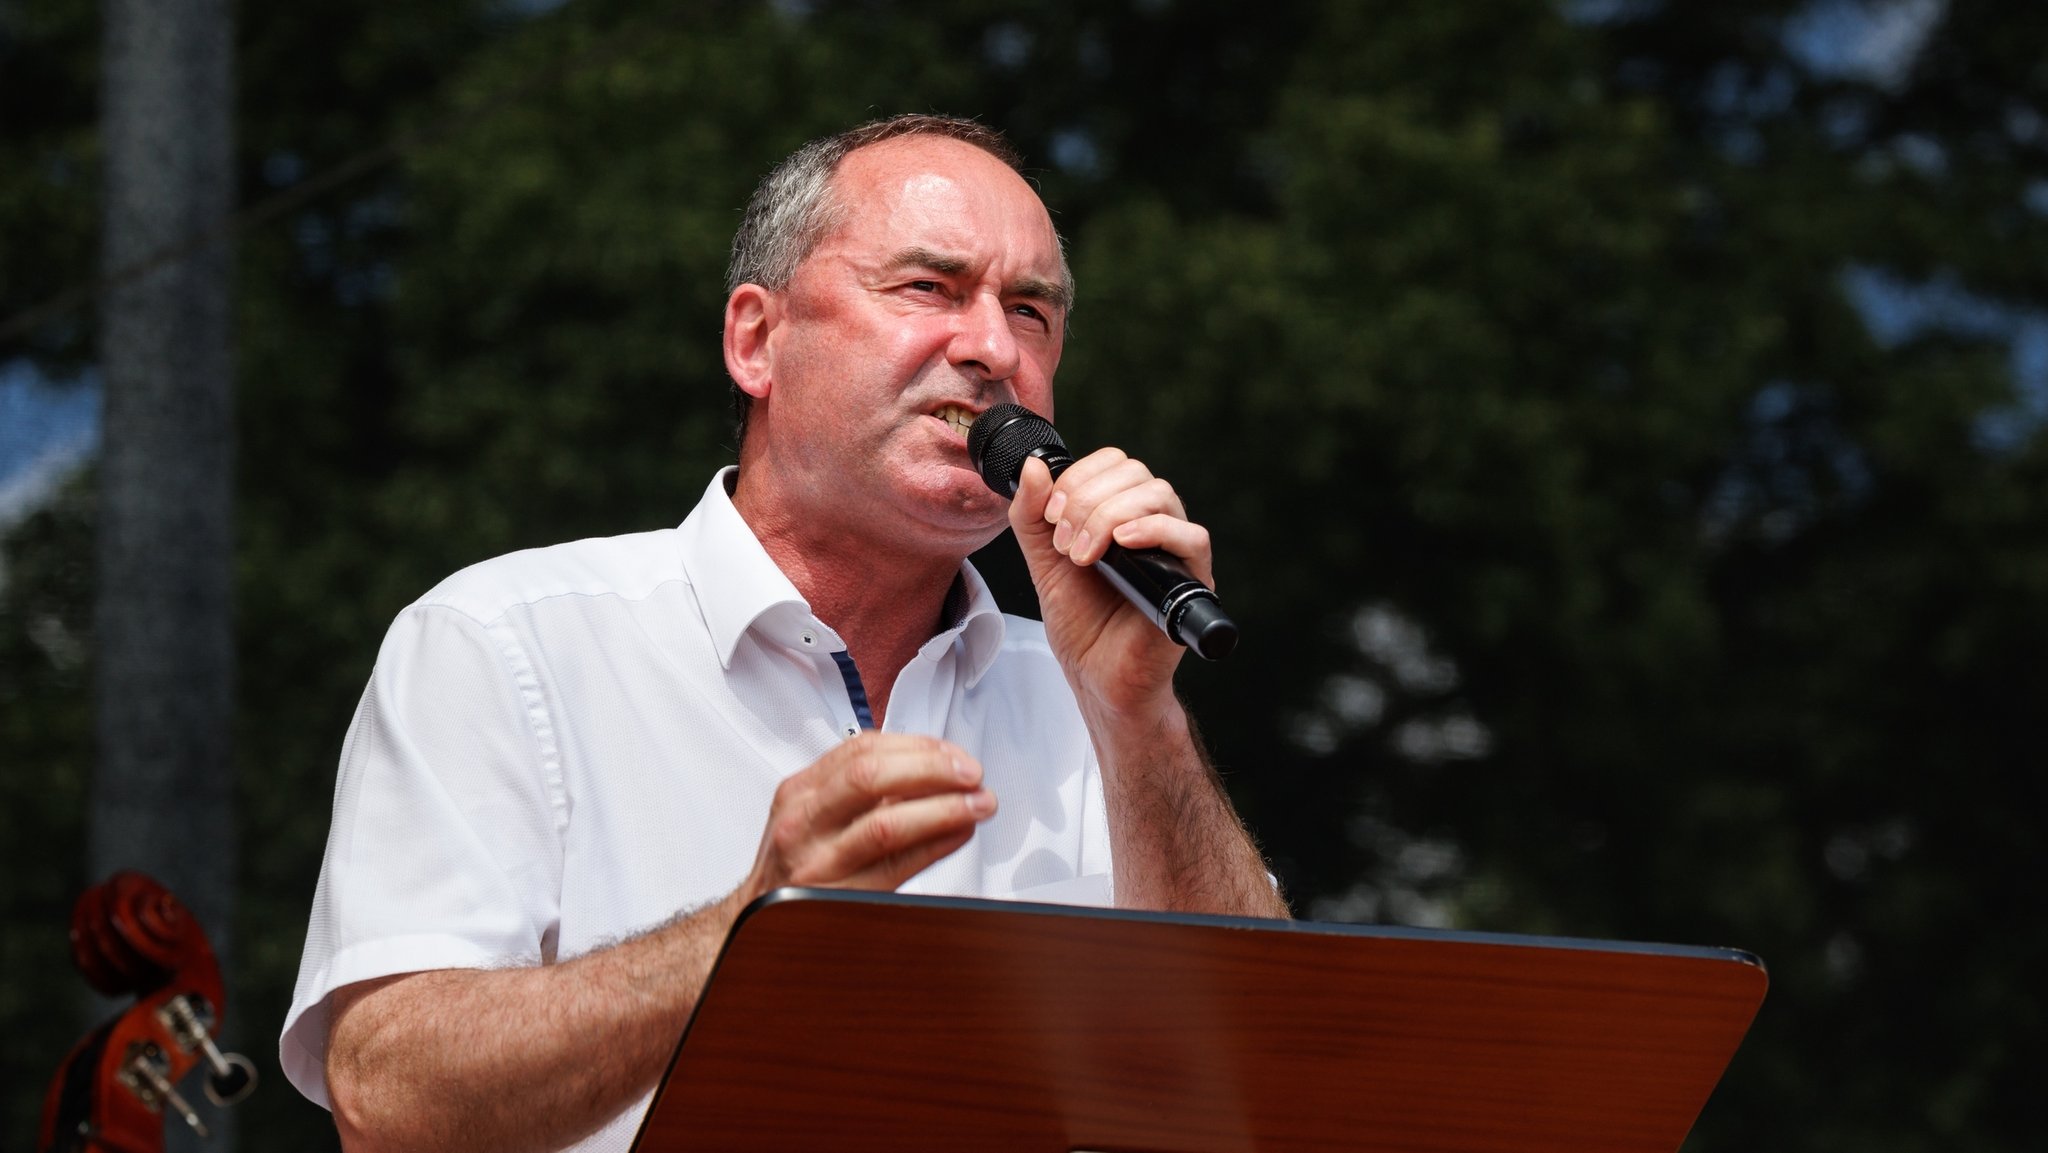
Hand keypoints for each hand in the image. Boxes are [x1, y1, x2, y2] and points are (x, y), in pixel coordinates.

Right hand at [735, 733, 996, 903]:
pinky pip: (894, 866)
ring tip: (979, 804)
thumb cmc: (796, 868)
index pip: (861, 747)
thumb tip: (934, 768)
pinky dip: (935, 844)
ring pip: (885, 823)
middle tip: (971, 773)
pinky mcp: (838, 897)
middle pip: (870, 775)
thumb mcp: (812, 816)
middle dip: (932, 768)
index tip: (952, 752)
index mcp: (800, 792)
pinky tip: (959, 834)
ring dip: (944, 808)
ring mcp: (817, 862)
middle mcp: (803, 821)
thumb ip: (861, 790)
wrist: (753, 925)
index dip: (916, 745)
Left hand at [1008, 449, 1213, 717]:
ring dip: (1109, 516)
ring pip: (1160, 495)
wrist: (1096, 676)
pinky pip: (1192, 536)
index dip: (1080, 477)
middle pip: (1135, 473)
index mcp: (1123, 513)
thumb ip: (1031, 515)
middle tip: (1063, 543)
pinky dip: (1154, 530)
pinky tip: (1121, 545)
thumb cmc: (1081, 622)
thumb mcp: (1043, 561)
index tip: (1051, 515)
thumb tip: (1034, 465)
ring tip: (1083, 556)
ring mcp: (1175, 550)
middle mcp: (1154, 524)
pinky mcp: (1192, 580)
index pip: (1115, 463)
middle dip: (1087, 500)